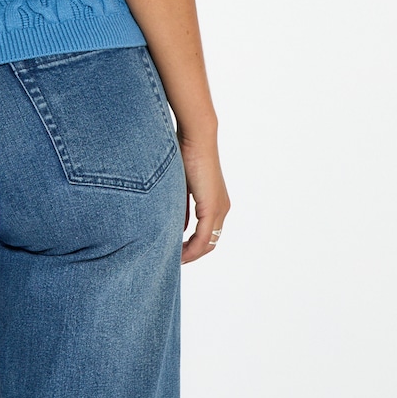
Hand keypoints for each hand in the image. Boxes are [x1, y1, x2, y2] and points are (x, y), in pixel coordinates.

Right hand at [178, 133, 229, 263]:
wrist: (196, 137)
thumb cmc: (186, 154)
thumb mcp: (181, 186)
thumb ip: (181, 207)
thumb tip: (179, 227)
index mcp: (215, 202)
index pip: (208, 234)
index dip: (193, 247)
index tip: (177, 252)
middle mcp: (221, 208)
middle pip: (210, 243)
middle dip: (193, 254)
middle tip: (175, 260)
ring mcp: (219, 208)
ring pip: (208, 243)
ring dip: (192, 254)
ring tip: (175, 259)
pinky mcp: (212, 206)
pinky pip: (204, 237)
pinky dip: (192, 248)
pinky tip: (180, 253)